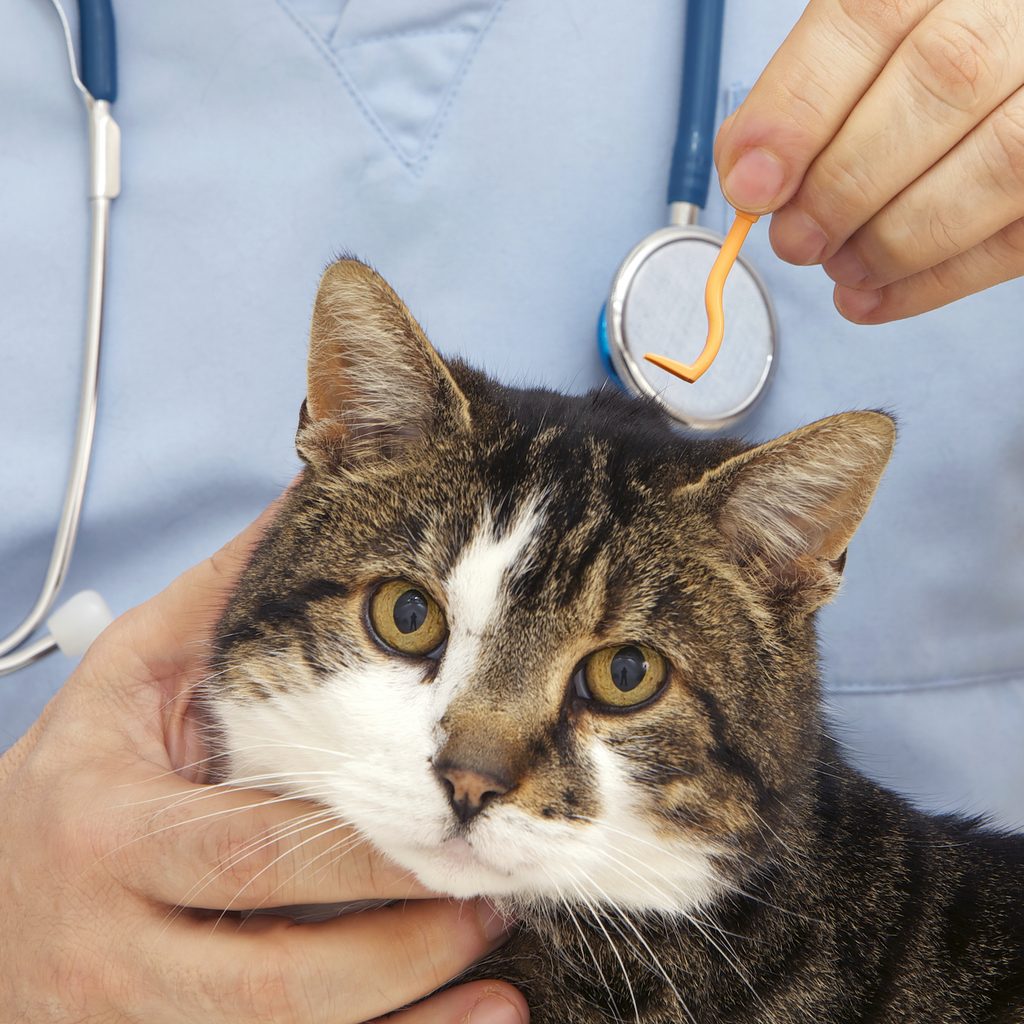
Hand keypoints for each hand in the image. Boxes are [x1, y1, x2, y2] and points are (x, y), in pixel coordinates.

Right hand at [0, 495, 526, 1023]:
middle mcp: (111, 946)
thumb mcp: (125, 680)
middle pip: (274, 976)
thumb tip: (308, 494)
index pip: (248, 848)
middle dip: (400, 948)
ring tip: (503, 986)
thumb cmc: (76, 781)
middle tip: (495, 900)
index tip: (447, 827)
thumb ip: (219, 597)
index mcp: (107, 832)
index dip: (356, 851)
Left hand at [715, 0, 1023, 322]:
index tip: (751, 185)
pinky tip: (874, 297)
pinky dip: (935, 282)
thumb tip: (750, 174)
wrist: (1011, 54)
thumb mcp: (873, 41)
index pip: (872, 15)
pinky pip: (1019, 236)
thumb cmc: (933, 53)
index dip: (800, 110)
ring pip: (998, 161)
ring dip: (894, 239)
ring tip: (840, 267)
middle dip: (844, 184)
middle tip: (795, 239)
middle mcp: (1020, 9)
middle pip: (941, 81)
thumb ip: (811, 91)